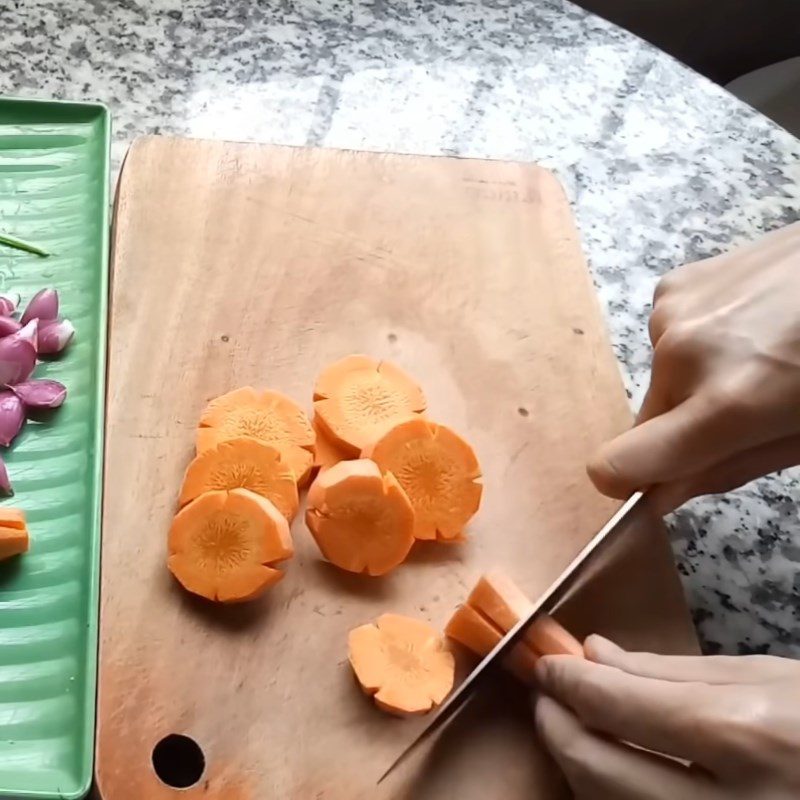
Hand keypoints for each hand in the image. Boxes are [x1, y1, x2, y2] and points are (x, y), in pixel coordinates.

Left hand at [534, 635, 799, 798]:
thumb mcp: (765, 677)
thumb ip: (670, 670)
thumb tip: (595, 655)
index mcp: (749, 737)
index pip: (619, 707)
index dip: (568, 682)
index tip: (547, 666)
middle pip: (602, 773)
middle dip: (557, 728)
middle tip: (548, 696)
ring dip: (579, 765)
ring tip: (575, 725)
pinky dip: (615, 797)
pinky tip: (614, 767)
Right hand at [588, 221, 799, 513]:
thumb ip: (726, 469)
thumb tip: (658, 494)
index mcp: (728, 403)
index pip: (620, 464)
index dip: (625, 482)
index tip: (647, 485)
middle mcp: (682, 354)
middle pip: (650, 422)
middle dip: (684, 427)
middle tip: (750, 402)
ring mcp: (672, 311)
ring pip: (663, 378)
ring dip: (695, 379)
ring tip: (759, 349)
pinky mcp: (673, 285)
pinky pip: (669, 339)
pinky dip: (699, 340)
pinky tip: (747, 319)